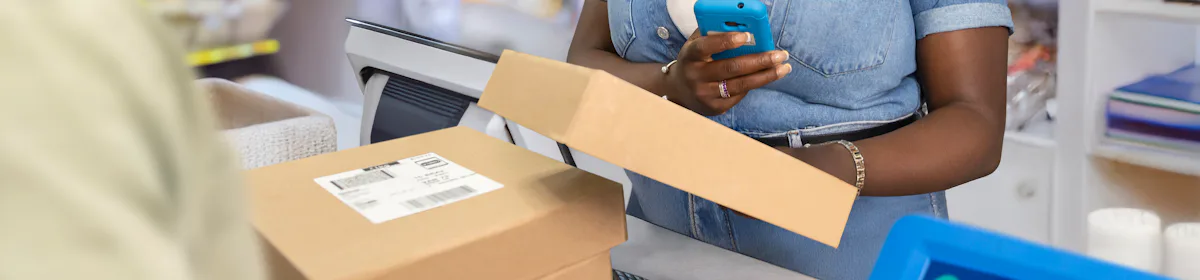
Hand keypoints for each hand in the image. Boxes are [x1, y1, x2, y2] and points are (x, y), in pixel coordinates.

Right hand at [663, 31, 792, 115]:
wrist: (679, 90)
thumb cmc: (695, 61)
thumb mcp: (697, 44)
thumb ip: (715, 34)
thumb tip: (744, 26)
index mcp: (690, 55)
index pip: (706, 46)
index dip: (726, 41)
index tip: (747, 36)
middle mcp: (695, 76)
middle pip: (731, 68)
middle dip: (760, 60)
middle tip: (780, 55)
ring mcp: (705, 94)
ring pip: (741, 84)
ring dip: (766, 76)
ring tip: (783, 68)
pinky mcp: (714, 108)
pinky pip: (739, 95)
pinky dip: (754, 84)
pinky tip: (765, 77)